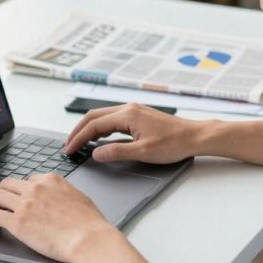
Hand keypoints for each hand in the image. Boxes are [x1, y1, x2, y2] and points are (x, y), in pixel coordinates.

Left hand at [0, 173, 116, 262]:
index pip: (29, 180)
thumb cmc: (89, 223)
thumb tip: (58, 199)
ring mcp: (25, 204)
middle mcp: (35, 188)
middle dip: (1, 192)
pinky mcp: (17, 222)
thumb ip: (63, 193)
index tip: (20, 198)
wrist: (88, 238)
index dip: (22, 190)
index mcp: (51, 180)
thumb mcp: (78, 197)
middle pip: (8, 184)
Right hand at [65, 103, 201, 163]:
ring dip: (88, 129)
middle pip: (94, 116)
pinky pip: (112, 120)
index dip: (78, 138)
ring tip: (79, 143)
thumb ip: (116, 152)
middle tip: (68, 145)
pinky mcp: (138, 116)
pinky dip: (100, 128)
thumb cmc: (173, 144)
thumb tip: (96, 153)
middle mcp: (128, 109)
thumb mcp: (143, 152)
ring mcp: (133, 111)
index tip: (69, 149)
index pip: (94, 124)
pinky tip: (98, 138)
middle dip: (78, 130)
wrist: (194, 136)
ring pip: (103, 117)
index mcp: (127, 115)